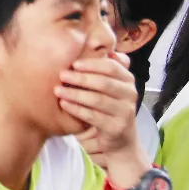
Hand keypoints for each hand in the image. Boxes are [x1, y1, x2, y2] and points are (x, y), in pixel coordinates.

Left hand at [55, 52, 140, 166]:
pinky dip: (77, 109)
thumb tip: (102, 48)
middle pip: (104, 83)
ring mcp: (125, 112)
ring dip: (75, 94)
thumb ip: (106, 70)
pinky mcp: (116, 128)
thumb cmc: (108, 107)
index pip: (112, 67)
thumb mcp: (110, 87)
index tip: (74, 63)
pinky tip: (64, 104)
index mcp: (128, 80)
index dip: (92, 64)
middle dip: (81, 78)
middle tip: (62, 75)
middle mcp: (130, 95)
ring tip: (58, 90)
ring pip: (98, 100)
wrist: (119, 140)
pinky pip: (93, 116)